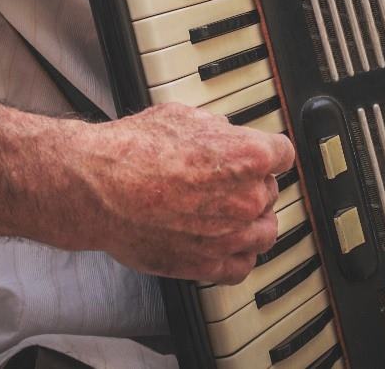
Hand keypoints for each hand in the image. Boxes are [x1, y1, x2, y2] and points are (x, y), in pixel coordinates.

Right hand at [66, 103, 294, 283]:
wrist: (100, 188)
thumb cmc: (133, 151)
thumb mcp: (183, 117)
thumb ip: (215, 129)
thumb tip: (223, 134)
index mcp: (247, 155)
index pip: (283, 153)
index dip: (268, 153)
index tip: (261, 157)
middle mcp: (246, 197)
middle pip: (271, 192)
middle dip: (253, 185)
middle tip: (227, 182)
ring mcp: (230, 235)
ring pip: (265, 232)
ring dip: (254, 222)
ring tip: (233, 216)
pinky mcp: (207, 264)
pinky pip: (242, 267)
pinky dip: (239, 257)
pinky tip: (228, 246)